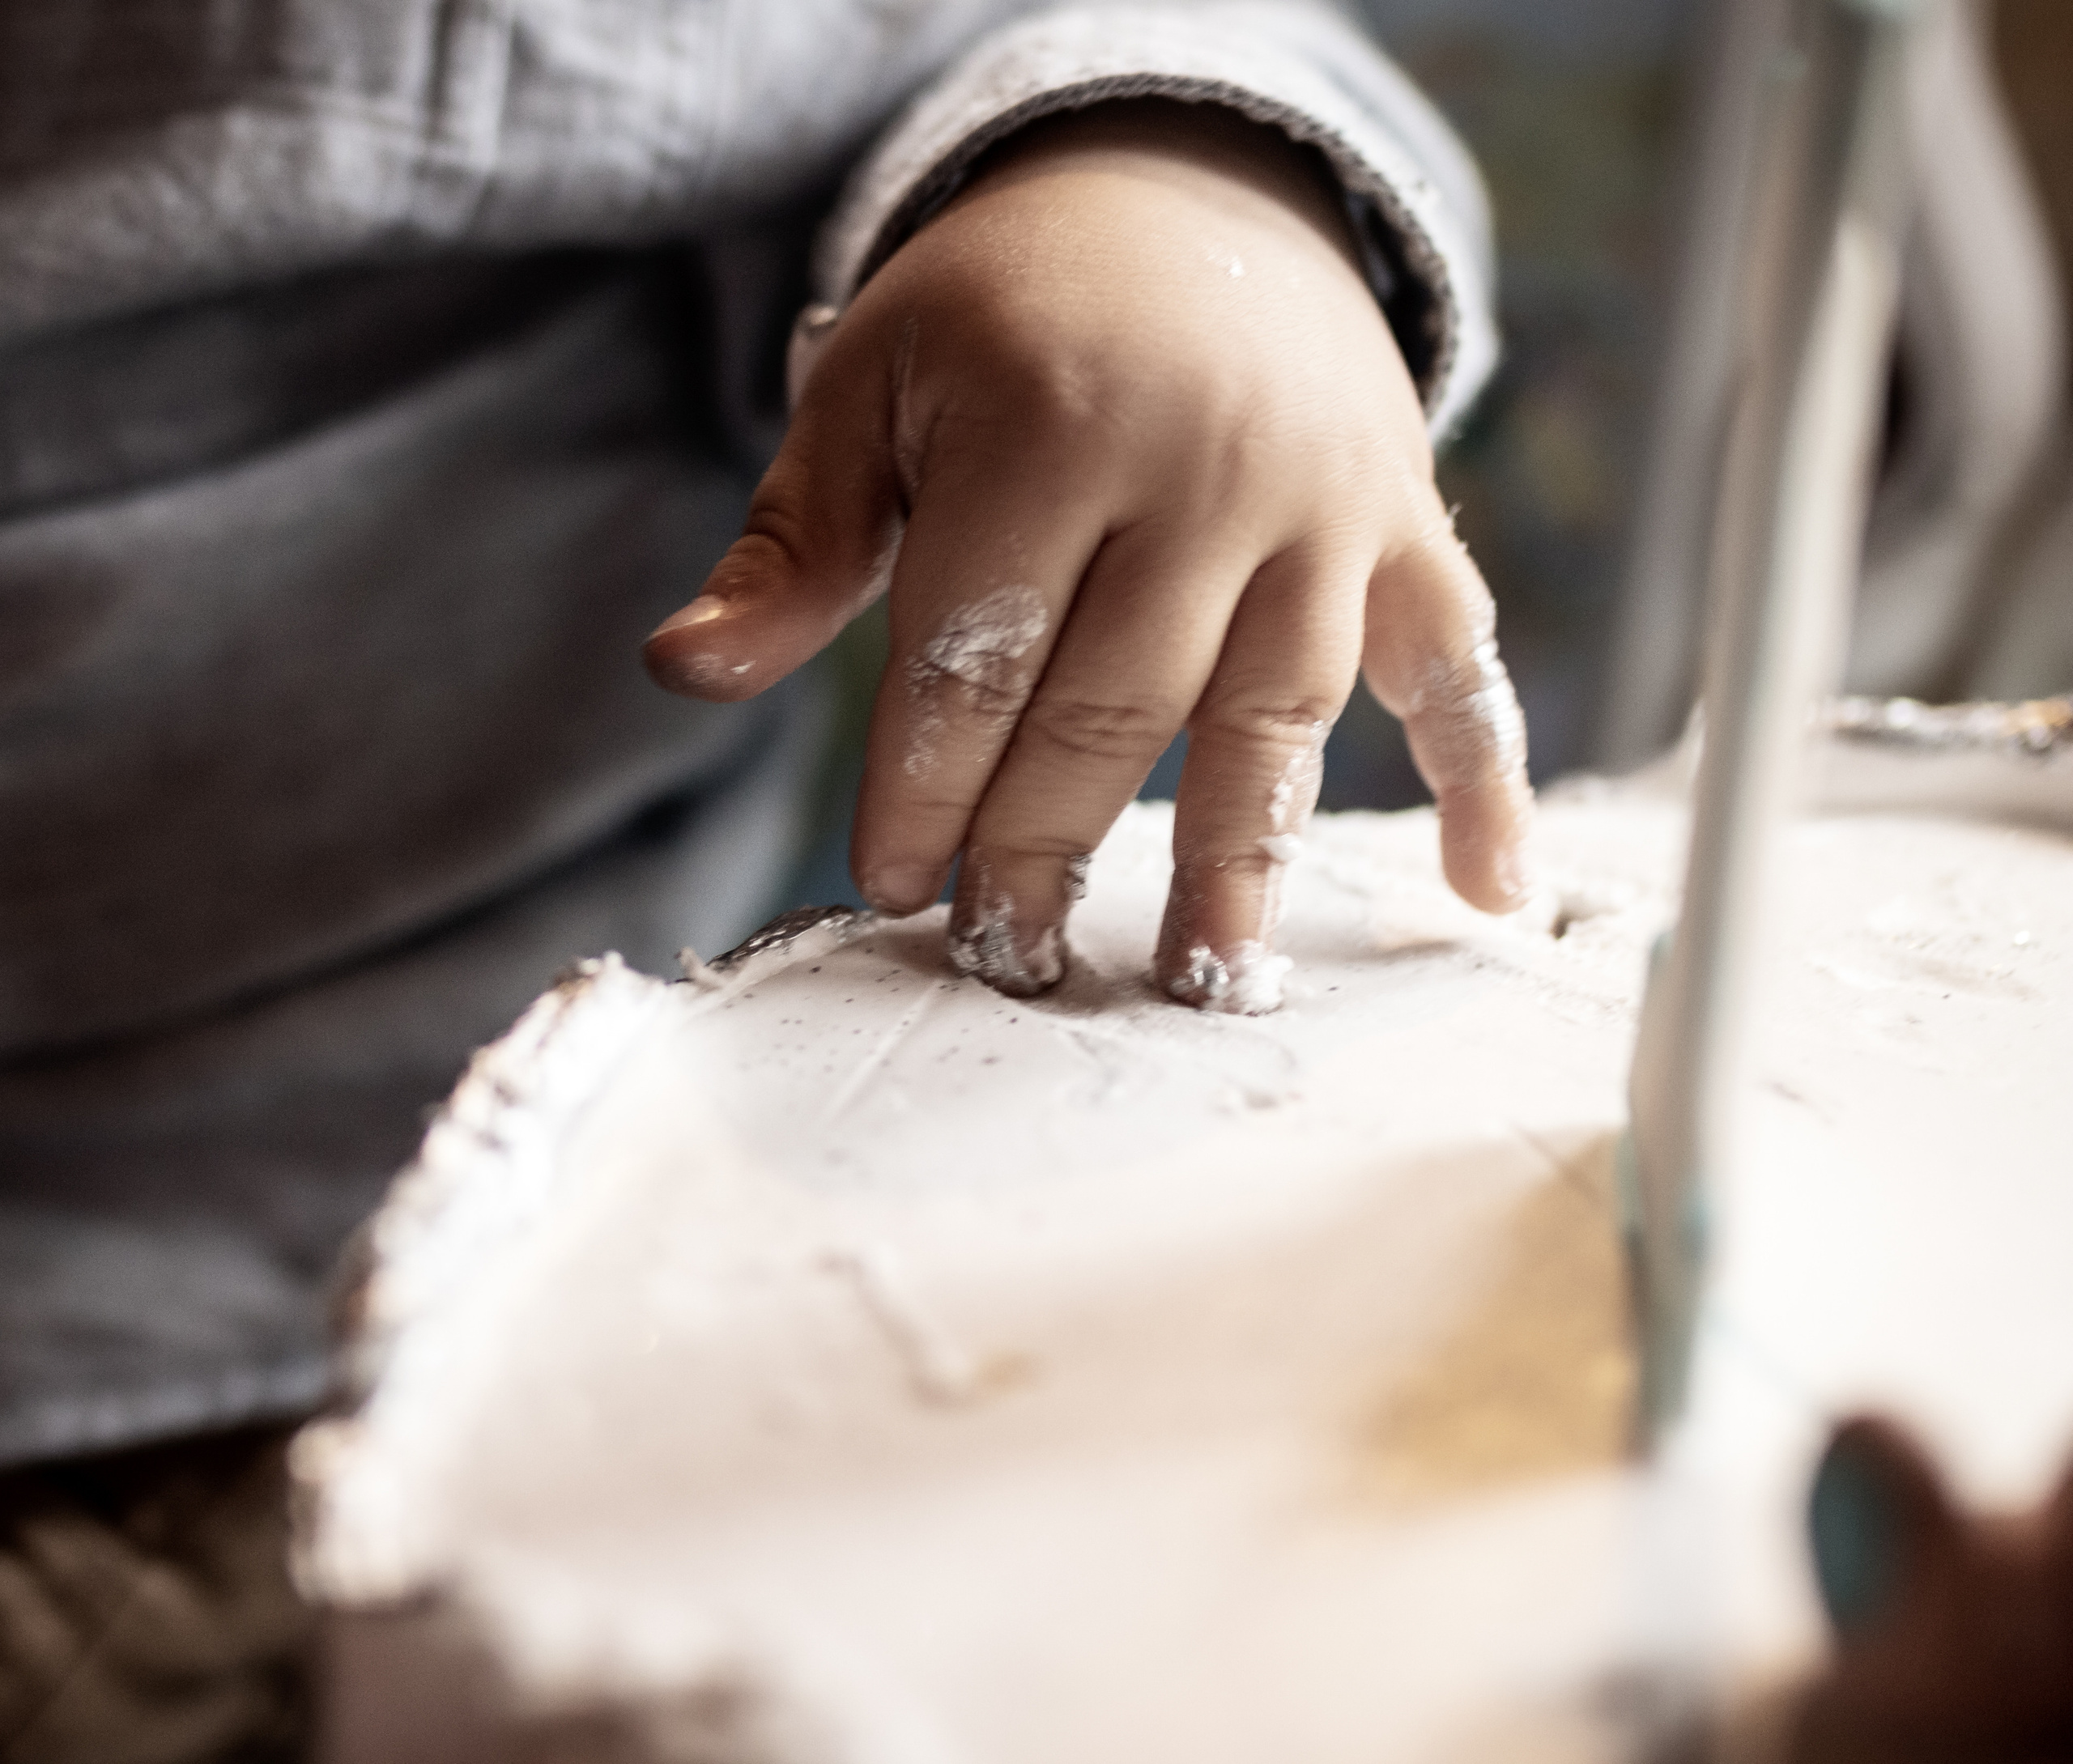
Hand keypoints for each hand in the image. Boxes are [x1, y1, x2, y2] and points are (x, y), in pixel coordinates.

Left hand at [644, 99, 1533, 1011]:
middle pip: (1116, 708)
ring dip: (1236, 864)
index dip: (920, 786)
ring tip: (1197, 983)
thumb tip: (684, 670)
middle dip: (1043, 844)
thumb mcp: (870, 387)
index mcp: (1053, 422)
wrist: (1185, 188)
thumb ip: (791, 544)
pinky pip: (1463, 663)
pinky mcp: (1407, 525)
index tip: (889, 882)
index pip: (975, 656)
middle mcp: (1208, 467)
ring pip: (1277, 719)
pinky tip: (1487, 891)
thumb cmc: (1002, 310)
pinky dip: (1484, 779)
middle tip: (1003, 949)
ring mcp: (1327, 504)